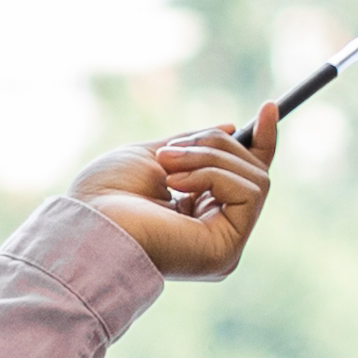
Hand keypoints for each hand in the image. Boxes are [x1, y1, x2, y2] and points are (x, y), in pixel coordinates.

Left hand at [71, 109, 274, 279]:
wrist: (88, 223)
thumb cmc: (106, 194)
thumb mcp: (155, 155)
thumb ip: (195, 147)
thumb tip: (236, 129)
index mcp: (199, 218)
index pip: (245, 179)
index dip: (262, 142)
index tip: (270, 107)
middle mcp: (217, 234)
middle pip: (252, 172)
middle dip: (215, 146)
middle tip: (171, 150)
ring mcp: (225, 244)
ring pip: (254, 179)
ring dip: (208, 158)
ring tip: (167, 168)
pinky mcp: (227, 250)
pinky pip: (247, 193)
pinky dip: (213, 176)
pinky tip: (176, 185)